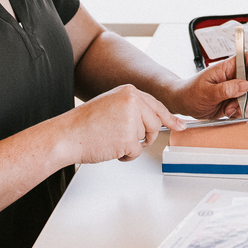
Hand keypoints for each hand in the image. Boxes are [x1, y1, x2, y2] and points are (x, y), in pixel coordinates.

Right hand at [66, 84, 181, 163]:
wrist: (67, 135)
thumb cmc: (85, 123)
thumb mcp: (112, 103)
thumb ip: (133, 107)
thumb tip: (153, 118)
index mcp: (129, 91)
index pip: (156, 105)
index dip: (169, 118)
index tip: (179, 124)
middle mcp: (133, 102)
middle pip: (154, 124)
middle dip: (146, 136)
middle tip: (127, 139)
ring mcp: (132, 119)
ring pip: (145, 138)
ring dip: (131, 144)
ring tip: (111, 138)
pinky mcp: (128, 138)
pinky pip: (136, 152)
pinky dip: (125, 155)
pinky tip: (110, 147)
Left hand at [171, 50, 247, 119]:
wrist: (185, 104)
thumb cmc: (191, 93)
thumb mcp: (206, 91)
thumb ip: (225, 89)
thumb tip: (244, 85)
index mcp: (228, 67)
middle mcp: (236, 76)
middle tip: (234, 103)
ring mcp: (237, 89)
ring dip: (244, 105)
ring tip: (227, 109)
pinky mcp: (237, 100)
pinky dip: (242, 112)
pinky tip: (229, 112)